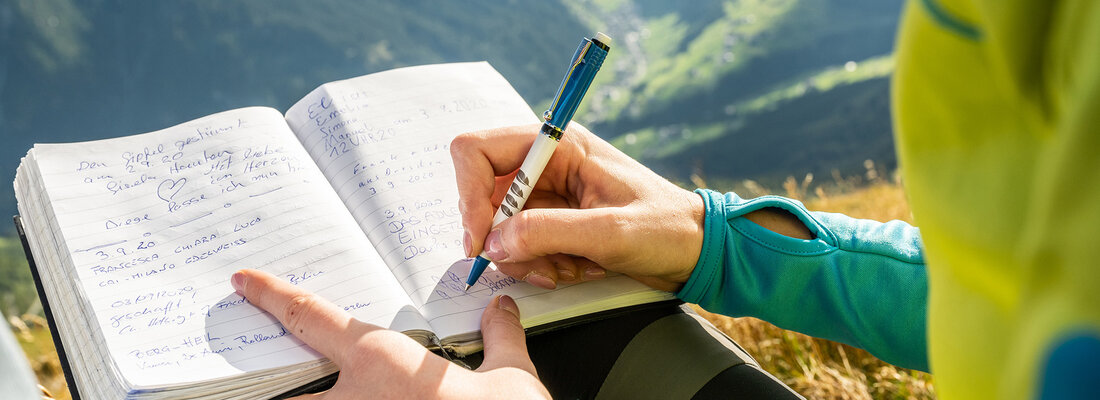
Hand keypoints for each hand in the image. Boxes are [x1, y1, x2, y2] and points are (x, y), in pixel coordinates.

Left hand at [230, 269, 549, 399]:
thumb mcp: (510, 377)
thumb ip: (499, 338)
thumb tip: (501, 309)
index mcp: (383, 361)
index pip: (312, 317)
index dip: (272, 297)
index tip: (246, 283)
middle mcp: (355, 399)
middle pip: (290, 395)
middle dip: (274, 391)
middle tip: (250, 384)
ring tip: (288, 397)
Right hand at [451, 124, 704, 291]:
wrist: (696, 251)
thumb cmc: (667, 227)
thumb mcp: (609, 231)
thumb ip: (548, 232)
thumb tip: (495, 241)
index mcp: (558, 145)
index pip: (478, 151)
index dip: (469, 193)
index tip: (480, 238)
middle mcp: (546, 165)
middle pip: (484, 196)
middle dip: (501, 237)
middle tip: (531, 264)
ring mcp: (547, 195)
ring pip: (499, 228)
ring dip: (525, 258)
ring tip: (566, 269)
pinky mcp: (553, 223)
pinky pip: (520, 246)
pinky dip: (539, 265)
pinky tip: (575, 269)